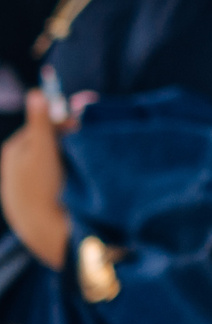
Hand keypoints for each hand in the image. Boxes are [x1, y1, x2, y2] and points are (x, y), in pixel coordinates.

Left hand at [0, 95, 69, 270]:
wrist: (43, 230)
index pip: (42, 126)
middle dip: (66, 143)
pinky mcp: (31, 205)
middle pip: (46, 145)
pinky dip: (63, 180)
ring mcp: (21, 188)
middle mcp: (11, 168)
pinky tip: (74, 186)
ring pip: (50, 165)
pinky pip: (51, 184)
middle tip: (87, 147)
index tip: (86, 126)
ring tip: (82, 167)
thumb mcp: (44, 150)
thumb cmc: (43, 186)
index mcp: (12, 150)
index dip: (65, 124)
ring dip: (66, 162)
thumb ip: (42, 122)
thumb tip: (35, 92)